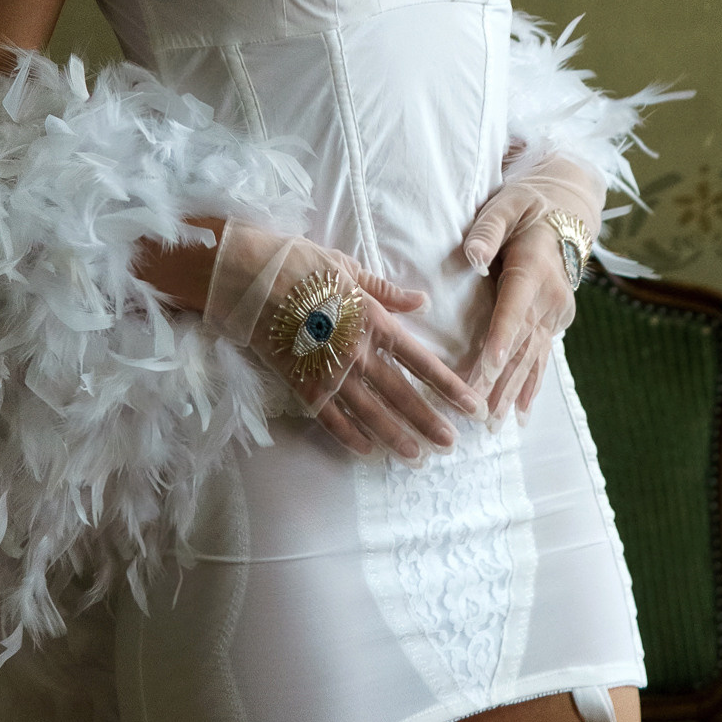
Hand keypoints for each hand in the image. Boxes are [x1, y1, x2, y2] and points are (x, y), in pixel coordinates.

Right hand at [203, 222, 483, 460]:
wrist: (248, 277)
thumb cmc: (299, 264)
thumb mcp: (349, 267)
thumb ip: (387, 291)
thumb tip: (422, 300)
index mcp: (373, 321)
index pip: (421, 361)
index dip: (450, 386)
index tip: (473, 406)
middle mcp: (357, 352)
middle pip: (402, 395)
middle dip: (430, 421)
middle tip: (452, 444)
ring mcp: (329, 373)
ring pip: (371, 414)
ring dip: (396, 437)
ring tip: (418, 457)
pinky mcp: (301, 385)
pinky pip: (331, 420)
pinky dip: (350, 438)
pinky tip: (368, 452)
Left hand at [460, 151, 604, 422]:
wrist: (568, 211)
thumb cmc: (528, 205)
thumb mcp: (506, 205)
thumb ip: (488, 229)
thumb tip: (473, 256)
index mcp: (534, 268)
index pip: (514, 309)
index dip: (500, 340)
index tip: (485, 369)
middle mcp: (550, 297)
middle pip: (521, 343)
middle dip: (499, 380)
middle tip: (478, 412)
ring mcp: (556, 313)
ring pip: (532, 357)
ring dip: (513, 392)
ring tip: (495, 423)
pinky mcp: (556, 321)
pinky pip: (542, 358)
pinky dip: (530, 386)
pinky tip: (519, 414)